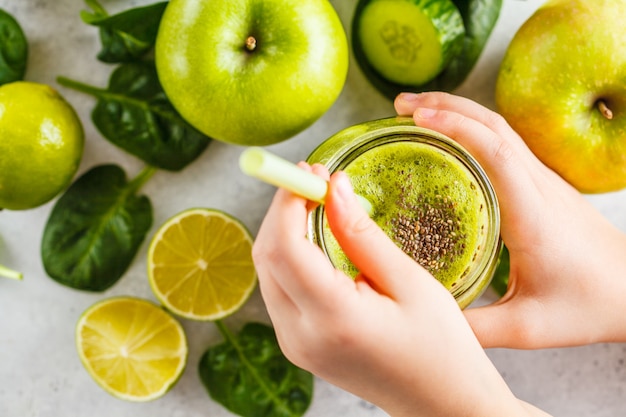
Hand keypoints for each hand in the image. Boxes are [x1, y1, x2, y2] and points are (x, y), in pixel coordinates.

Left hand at [253, 164, 534, 416]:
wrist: (441, 406)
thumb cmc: (442, 348)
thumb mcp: (410, 283)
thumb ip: (363, 234)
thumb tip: (333, 187)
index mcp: (333, 319)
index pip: (284, 247)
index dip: (289, 201)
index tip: (311, 170)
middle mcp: (300, 336)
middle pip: (267, 257)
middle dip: (283, 211)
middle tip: (314, 180)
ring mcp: (294, 344)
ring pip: (269, 271)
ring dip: (285, 231)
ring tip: (318, 203)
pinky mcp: (298, 345)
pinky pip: (280, 288)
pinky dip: (292, 255)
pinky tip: (317, 238)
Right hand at [395, 92, 625, 348]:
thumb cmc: (588, 305)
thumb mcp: (529, 328)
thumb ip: (476, 328)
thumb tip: (427, 317)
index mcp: (534, 215)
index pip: (496, 153)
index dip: (456, 128)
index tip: (417, 117)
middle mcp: (540, 188)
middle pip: (495, 126)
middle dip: (446, 106)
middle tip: (401, 104)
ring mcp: (545, 182)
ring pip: (502, 129)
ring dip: (459, 111)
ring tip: (418, 111)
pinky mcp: (546, 186)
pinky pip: (507, 144)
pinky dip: (474, 128)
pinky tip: (453, 137)